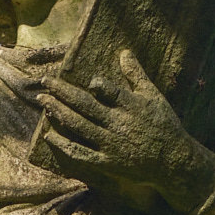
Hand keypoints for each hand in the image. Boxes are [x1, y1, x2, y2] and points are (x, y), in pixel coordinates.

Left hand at [39, 50, 214, 213]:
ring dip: (58, 112)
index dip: (99, 85)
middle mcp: (118, 125)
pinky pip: (80, 153)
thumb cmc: (163, 124)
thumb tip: (124, 52)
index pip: (111, 92)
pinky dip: (63, 145)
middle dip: (63, 93)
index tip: (87, 79)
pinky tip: (49, 135)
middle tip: (44, 81)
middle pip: (86, 106)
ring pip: (79, 126)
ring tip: (42, 100)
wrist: (171, 161)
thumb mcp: (154, 97)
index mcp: (131, 107)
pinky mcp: (105, 162)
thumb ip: (136, 75)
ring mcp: (110, 144)